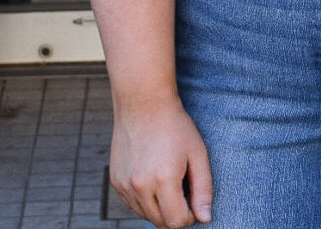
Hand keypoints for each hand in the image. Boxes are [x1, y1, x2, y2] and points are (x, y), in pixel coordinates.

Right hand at [109, 97, 212, 226]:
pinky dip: (144, 200)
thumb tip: (205, 219)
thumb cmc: (175, 126)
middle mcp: (140, 186)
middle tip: (183, 188)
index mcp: (163, 180)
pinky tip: (153, 177)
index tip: (193, 199)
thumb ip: (203, 189)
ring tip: (168, 179)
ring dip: (159, 208)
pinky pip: (132, 204)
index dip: (190, 215)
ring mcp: (124, 185)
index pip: (177, 222)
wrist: (144, 104)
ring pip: (145, 215)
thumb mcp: (198, 153)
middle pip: (160, 222)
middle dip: (175, 213)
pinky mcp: (116, 181)